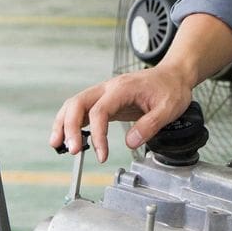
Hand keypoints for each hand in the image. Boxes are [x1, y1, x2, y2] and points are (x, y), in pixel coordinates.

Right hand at [50, 67, 193, 163]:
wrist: (173, 75)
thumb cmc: (171, 88)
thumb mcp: (168, 109)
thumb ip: (149, 125)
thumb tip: (130, 143)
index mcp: (122, 88)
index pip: (99, 111)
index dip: (97, 135)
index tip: (101, 155)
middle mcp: (108, 88)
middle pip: (77, 103)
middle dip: (69, 127)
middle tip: (71, 150)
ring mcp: (105, 93)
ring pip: (74, 104)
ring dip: (63, 123)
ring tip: (58, 144)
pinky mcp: (105, 100)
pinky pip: (82, 110)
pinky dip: (72, 122)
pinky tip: (69, 137)